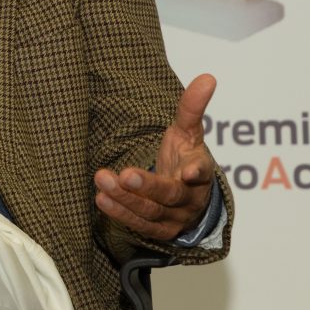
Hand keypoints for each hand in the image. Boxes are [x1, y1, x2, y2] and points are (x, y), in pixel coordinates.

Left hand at [93, 73, 217, 241]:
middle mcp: (190, 199)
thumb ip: (192, 107)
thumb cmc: (185, 159)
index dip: (196, 172)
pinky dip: (120, 213)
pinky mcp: (159, 232)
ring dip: (125, 198)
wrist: (188, 198)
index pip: (202, 172)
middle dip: (148, 186)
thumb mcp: (188, 133)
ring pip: (150, 211)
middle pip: (170, 195)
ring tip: (103, 180)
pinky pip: (139, 225)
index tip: (188, 171)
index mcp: (200, 172)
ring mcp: (175, 218)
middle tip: (126, 174)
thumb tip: (208, 77)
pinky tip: (101, 198)